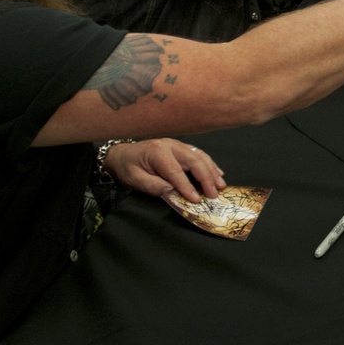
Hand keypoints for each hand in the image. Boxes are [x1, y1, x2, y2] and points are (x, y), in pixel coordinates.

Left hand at [102, 139, 225, 202]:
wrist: (122, 154)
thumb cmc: (127, 168)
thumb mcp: (134, 179)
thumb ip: (152, 185)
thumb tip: (171, 191)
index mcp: (158, 153)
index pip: (176, 172)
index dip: (187, 187)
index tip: (196, 200)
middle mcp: (170, 145)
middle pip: (194, 160)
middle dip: (206, 178)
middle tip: (214, 194)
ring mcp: (177, 144)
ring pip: (200, 155)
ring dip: (212, 170)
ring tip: (220, 185)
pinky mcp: (181, 147)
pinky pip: (199, 154)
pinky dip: (210, 164)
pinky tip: (218, 173)